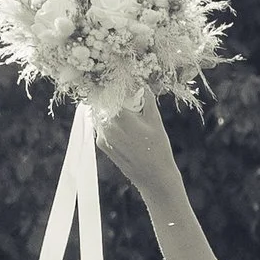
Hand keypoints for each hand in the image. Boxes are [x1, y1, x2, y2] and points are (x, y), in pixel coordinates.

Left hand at [92, 94, 185, 213]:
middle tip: (127, 98)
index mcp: (119, 116)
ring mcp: (101, 136)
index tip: (124, 82)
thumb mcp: (155, 120)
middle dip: (114, 97)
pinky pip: (102, 125)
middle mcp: (106, 125)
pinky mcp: (101, 144)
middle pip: (104, 101)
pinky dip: (110, 122)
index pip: (111, 91)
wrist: (154, 177)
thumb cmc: (158, 148)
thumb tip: (140, 82)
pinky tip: (125, 128)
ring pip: (102, 113)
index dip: (117, 84)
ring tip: (128, 114)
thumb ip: (146, 98)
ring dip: (111, 109)